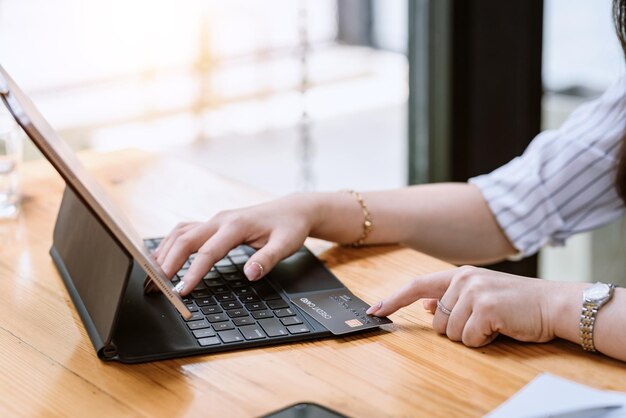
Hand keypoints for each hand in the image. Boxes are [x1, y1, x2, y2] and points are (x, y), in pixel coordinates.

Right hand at [153, 194, 315, 294]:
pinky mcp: (213, 224)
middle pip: (184, 240)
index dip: (192, 272)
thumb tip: (250, 273)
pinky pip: (185, 231)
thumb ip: (267, 259)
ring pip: (180, 234)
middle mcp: (220, 220)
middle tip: (154, 287)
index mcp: (236, 226)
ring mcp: (215, 220)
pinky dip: (170, 245)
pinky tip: (162, 258)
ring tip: (152, 277)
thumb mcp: (286, 245)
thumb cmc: (289, 227)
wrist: (293, 209)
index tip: (181, 291)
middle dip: (167, 264)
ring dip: (164, 253)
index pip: (208, 252)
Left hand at [367, 266, 570, 346]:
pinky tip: (500, 328)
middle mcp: (462, 280)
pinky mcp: (485, 308)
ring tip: (494, 323)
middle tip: (484, 321)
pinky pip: (469, 339)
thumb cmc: (518, 302)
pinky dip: (483, 341)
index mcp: (459, 275)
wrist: (553, 304)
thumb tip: (424, 304)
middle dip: (457, 329)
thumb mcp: (481, 293)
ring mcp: (473, 292)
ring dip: (472, 336)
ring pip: (451, 333)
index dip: (393, 300)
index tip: (375, 310)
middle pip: (437, 321)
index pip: (416, 285)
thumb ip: (451, 297)